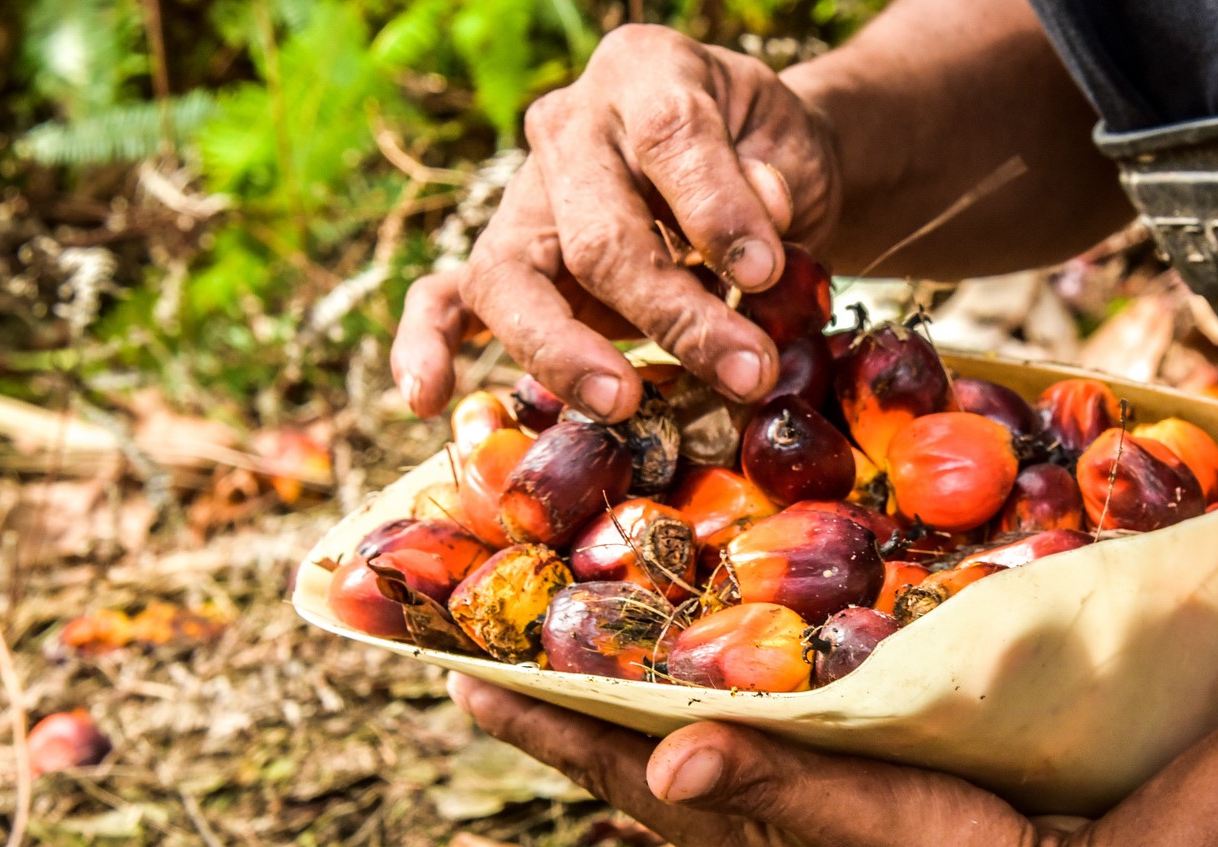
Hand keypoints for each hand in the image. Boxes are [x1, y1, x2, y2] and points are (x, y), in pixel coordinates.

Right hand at [392, 24, 838, 423]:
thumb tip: (757, 232)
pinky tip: (425, 399)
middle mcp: (569, 126)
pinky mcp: (503, 261)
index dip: (717, 209)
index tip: (767, 274)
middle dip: (673, 315)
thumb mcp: (791, 150)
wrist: (748, 171)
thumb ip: (774, 184)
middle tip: (745, 373)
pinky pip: (444, 301)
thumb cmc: (766, 162)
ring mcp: (524, 198)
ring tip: (623, 402)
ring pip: (514, 280)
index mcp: (644, 73)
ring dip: (568, 355)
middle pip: (599, 235)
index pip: (670, 136)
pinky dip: (426, 347)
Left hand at [445, 673, 1113, 846]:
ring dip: (631, 710)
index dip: (539, 724)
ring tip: (592, 659)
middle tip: (509, 652)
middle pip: (629, 760)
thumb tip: (665, 769)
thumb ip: (771, 786)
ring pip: (684, 756)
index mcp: (734, 832)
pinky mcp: (836, 808)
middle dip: (566, 708)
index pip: (611, 767)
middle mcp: (745, 831)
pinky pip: (745, 753)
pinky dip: (709, 715)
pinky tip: (720, 691)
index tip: (464, 680)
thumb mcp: (863, 821)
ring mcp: (787, 826)